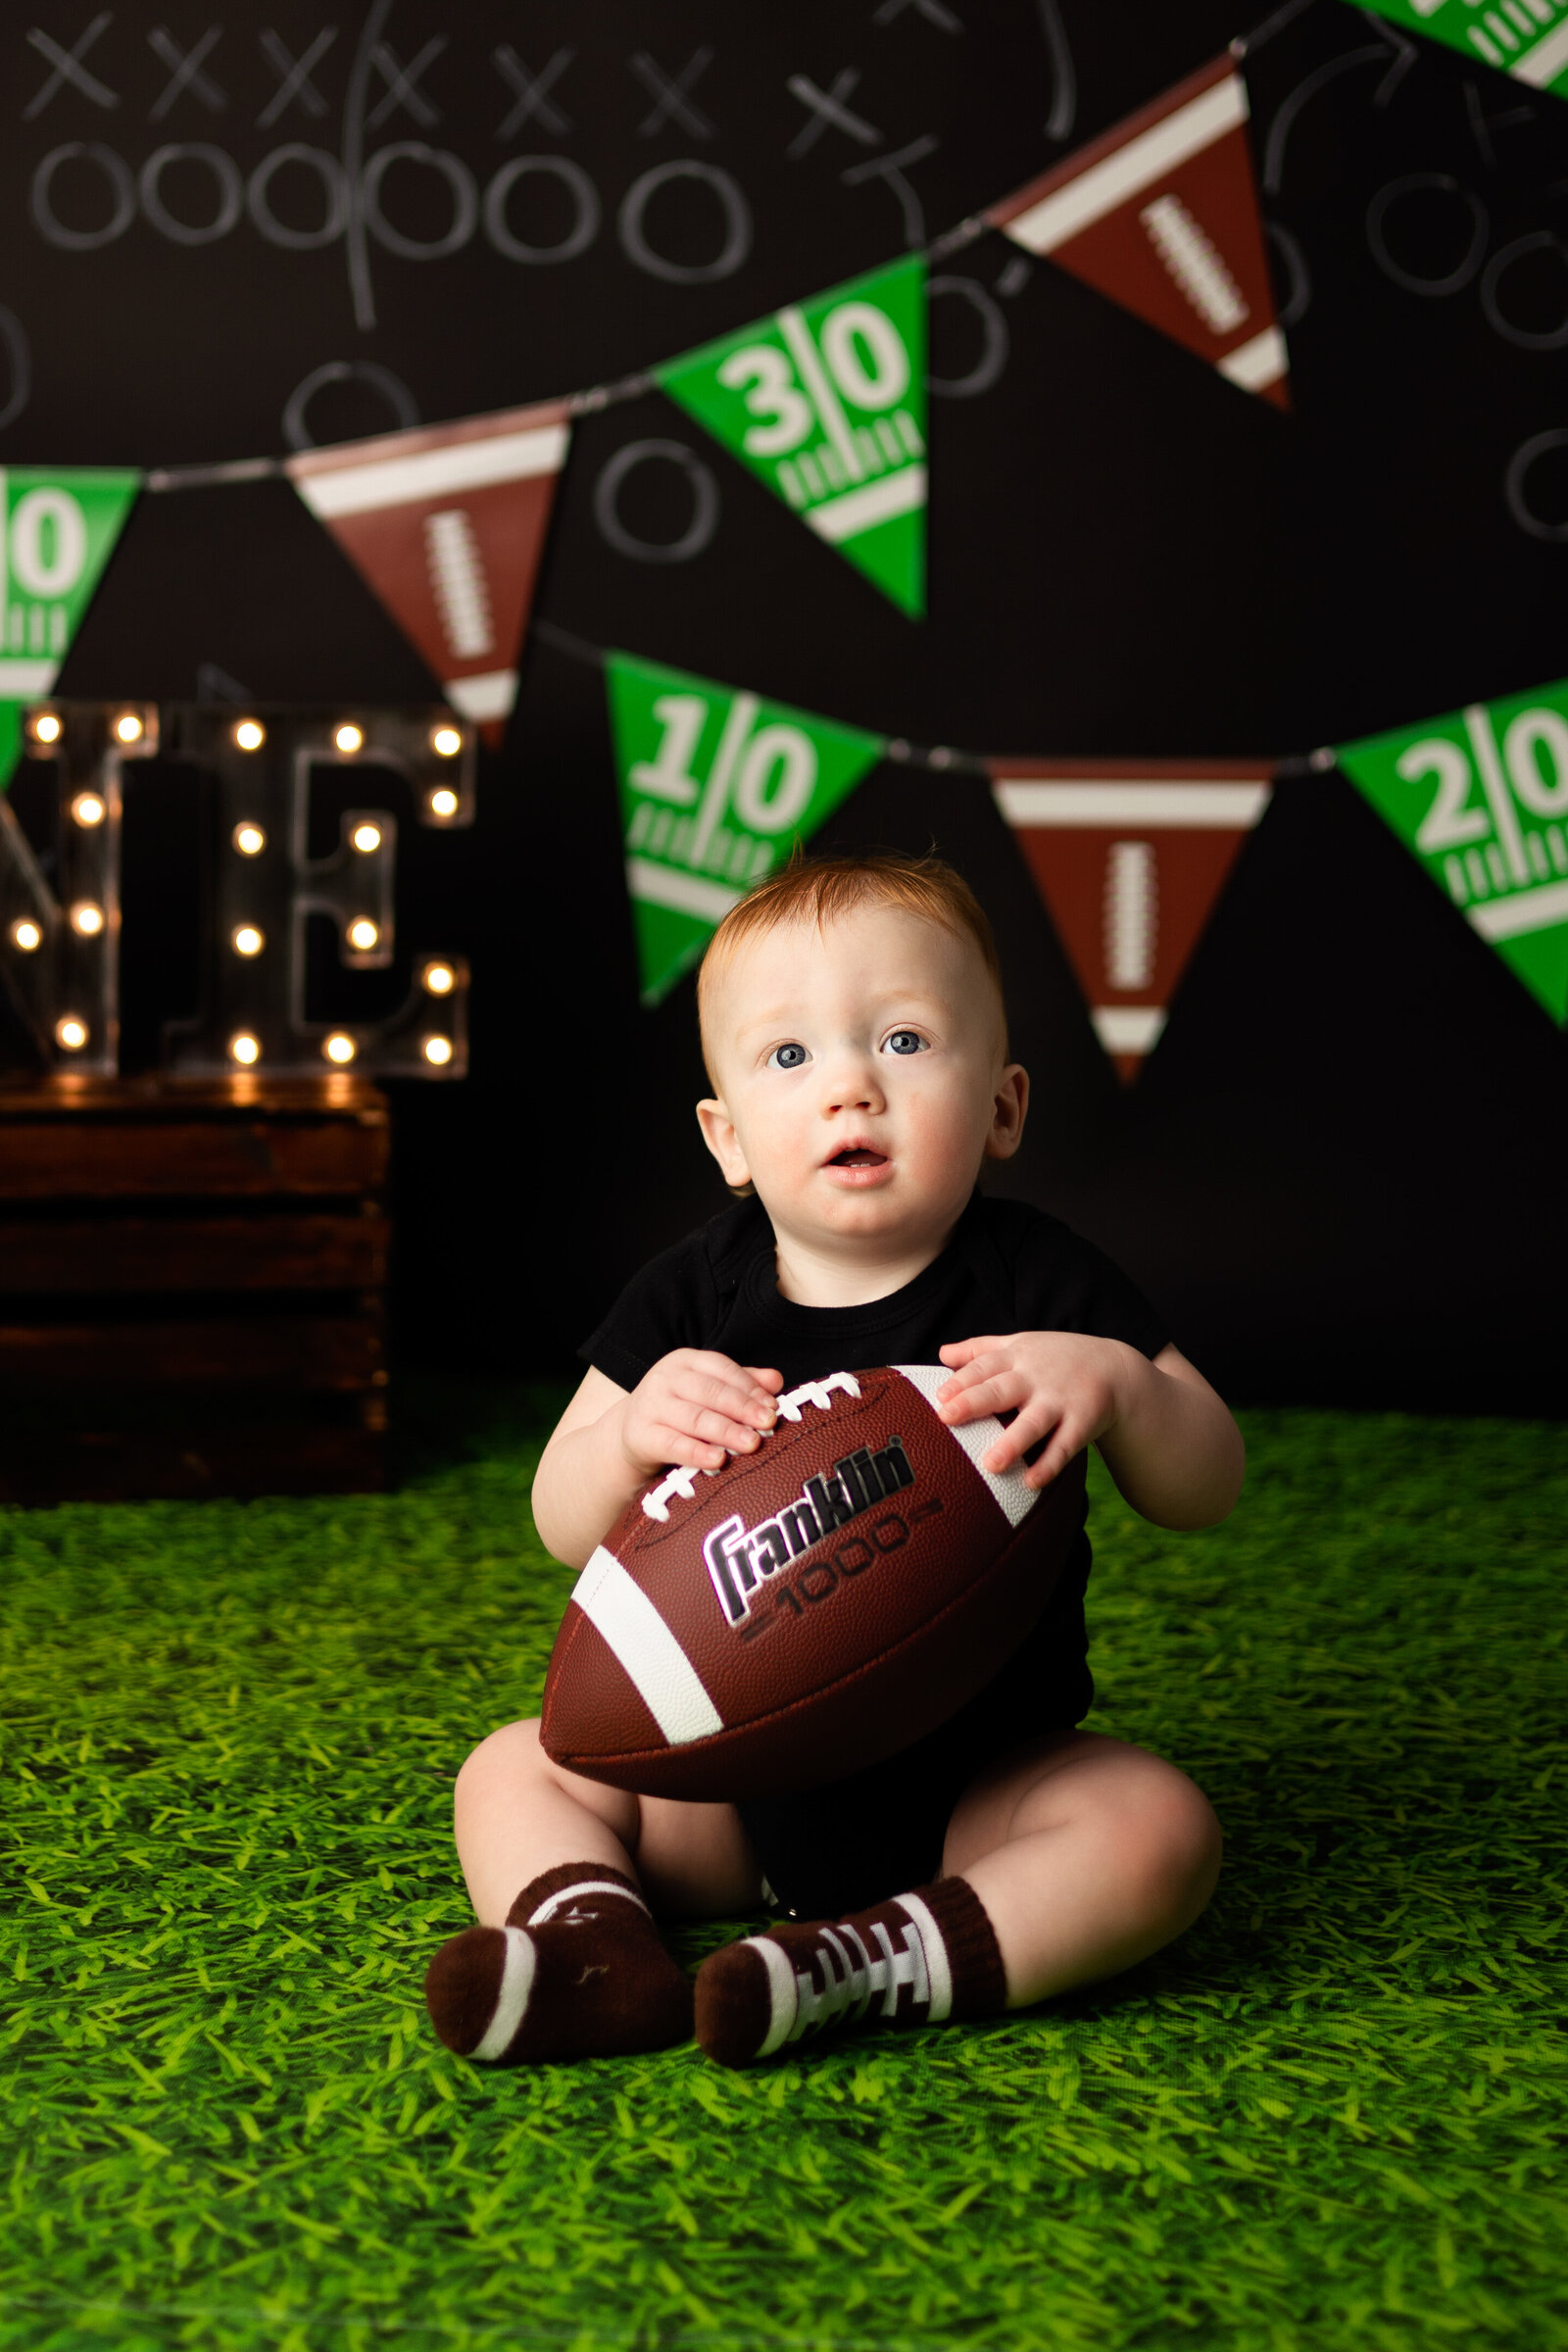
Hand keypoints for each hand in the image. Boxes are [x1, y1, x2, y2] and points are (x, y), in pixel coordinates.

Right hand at [617, 1350, 782, 1481]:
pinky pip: (673, 1444)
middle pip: (710, 1392)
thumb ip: (742, 1384)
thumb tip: (776, 1380)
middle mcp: (665, 1378)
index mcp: (685, 1361)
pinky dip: (697, 1453)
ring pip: (694, 1418)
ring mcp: (650, 1405)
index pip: (722, 1369)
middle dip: (742, 1409)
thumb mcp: (708, 1392)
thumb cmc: (679, 1410)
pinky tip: (718, 1460)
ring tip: (751, 1444)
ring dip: (726, 1432)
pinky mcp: (640, 1435)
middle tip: (768, 1425)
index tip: (773, 1406)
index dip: (749, 1387)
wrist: (630, 1434)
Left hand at [936, 1332, 1135, 1490]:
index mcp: (1017, 1357)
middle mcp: (1036, 1378)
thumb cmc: (1056, 1359)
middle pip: (1002, 1390)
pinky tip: (1031, 1482)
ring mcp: (1060, 1401)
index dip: (962, 1381)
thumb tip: (942, 1353)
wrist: (1116, 1369)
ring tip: (991, 1465)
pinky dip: (1049, 1465)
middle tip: (946, 1418)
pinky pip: (1064, 1447)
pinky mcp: (1082, 1423)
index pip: (984, 1367)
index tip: (939, 1397)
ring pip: (1033, 1422)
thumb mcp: (1022, 1344)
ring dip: (1013, 1443)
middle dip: (974, 1402)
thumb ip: (981, 1349)